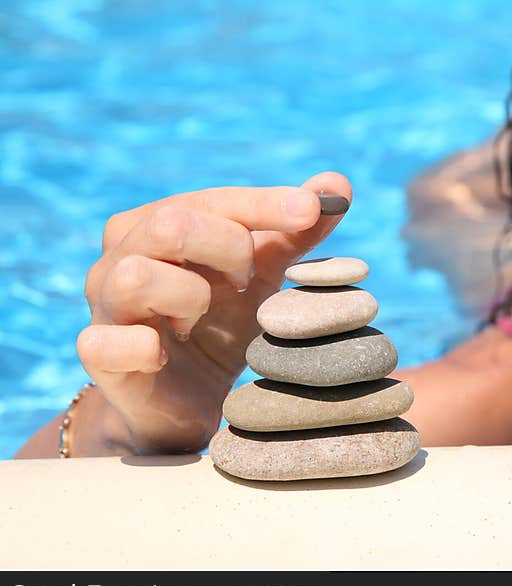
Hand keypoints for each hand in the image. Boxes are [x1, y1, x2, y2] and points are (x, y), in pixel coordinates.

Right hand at [76, 172, 351, 453]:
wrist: (184, 402)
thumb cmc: (220, 326)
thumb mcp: (262, 278)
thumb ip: (294, 233)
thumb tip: (337, 182)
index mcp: (158, 223)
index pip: (212, 200)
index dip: (264, 204)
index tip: (312, 210)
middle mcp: (122, 254)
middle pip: (171, 223)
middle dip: (228, 248)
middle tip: (251, 282)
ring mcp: (105, 305)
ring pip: (136, 275)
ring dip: (189, 296)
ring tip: (204, 318)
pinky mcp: (99, 355)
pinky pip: (106, 341)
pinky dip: (145, 346)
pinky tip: (166, 353)